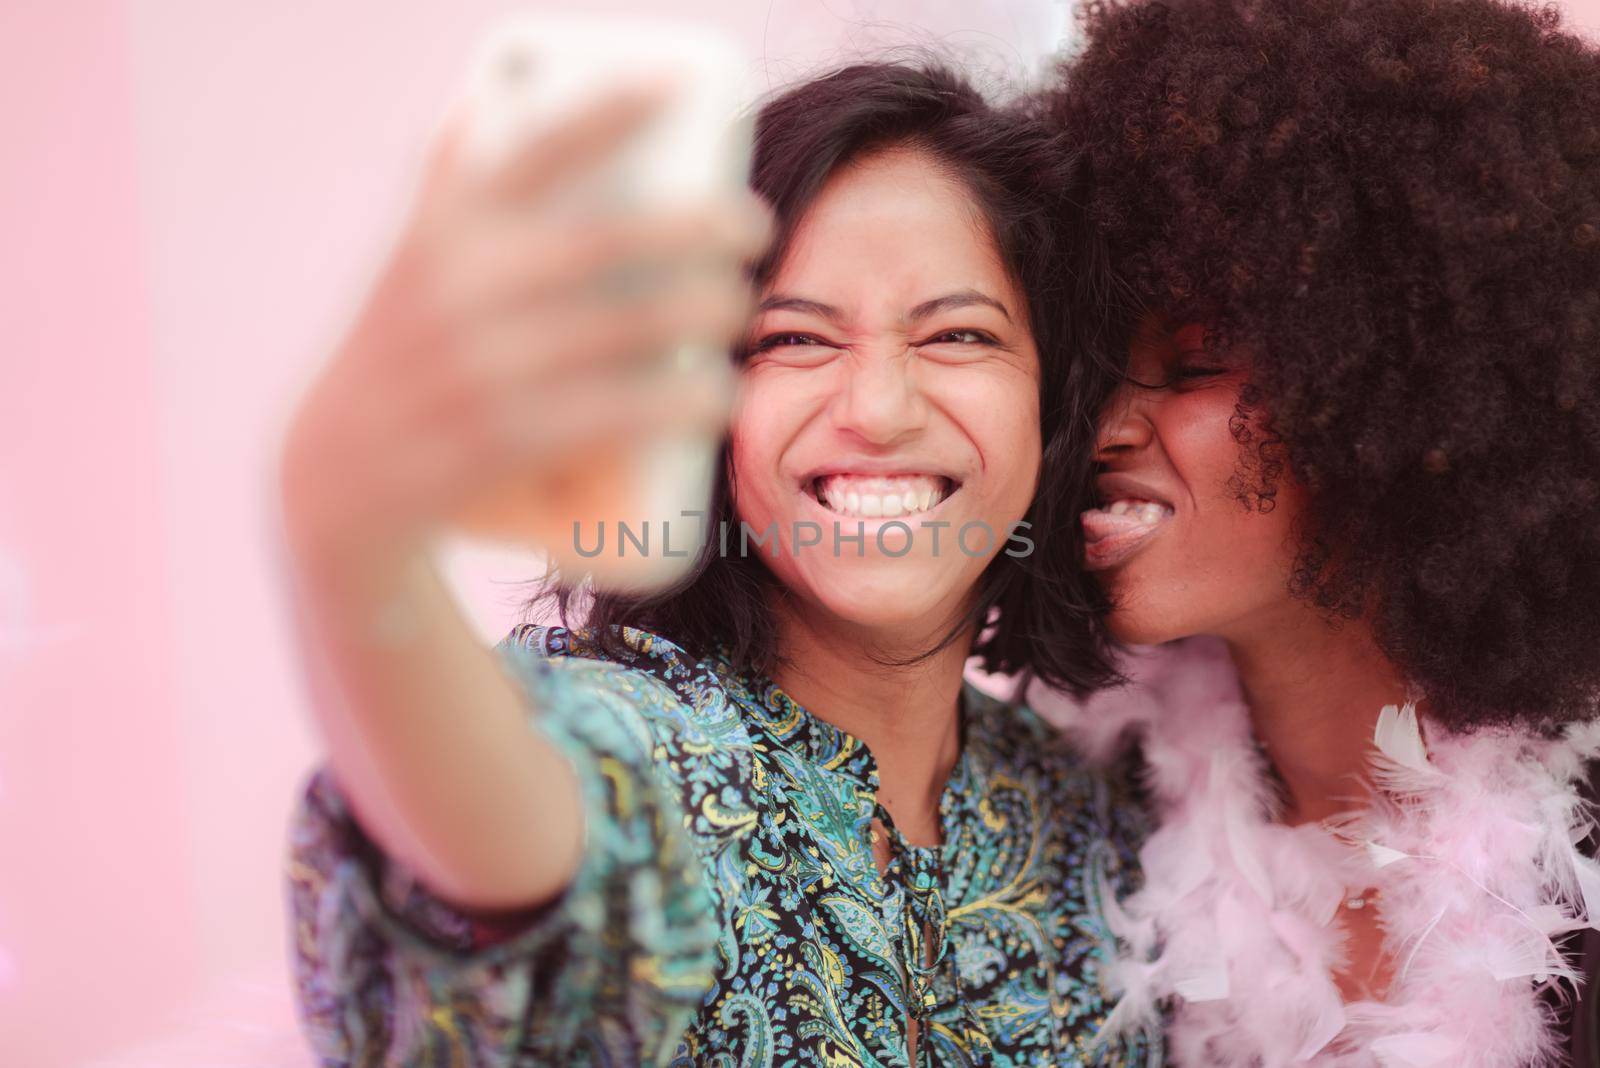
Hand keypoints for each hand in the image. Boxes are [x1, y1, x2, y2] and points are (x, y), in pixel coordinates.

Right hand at [281, 85, 770, 567]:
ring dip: (705, 312)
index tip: (681, 82)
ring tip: (740, 306)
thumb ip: (452, 183)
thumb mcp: (413, 258)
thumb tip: (501, 92)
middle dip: (699, 227)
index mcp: (442, 230)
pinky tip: (720, 392)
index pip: (533, 149)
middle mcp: (458, 289)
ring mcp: (482, 367)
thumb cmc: (405, 351)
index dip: (610, 107)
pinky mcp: (505, 440)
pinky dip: (681, 400)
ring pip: (625, 328)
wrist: (339, 476)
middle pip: (608, 243)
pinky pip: (616, 411)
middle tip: (753, 225)